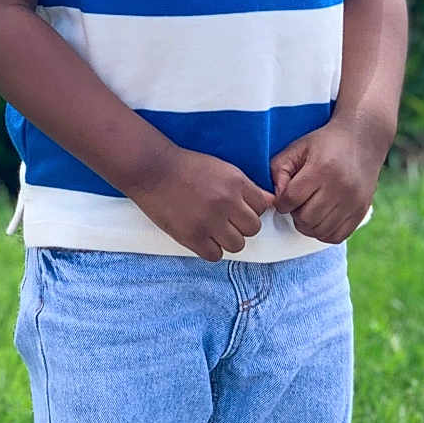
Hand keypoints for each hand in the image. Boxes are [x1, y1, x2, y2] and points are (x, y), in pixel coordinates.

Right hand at [126, 145, 275, 261]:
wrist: (152, 170)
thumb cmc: (185, 167)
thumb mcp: (221, 168)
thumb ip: (246, 187)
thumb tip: (270, 201)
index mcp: (235, 183)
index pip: (262, 207)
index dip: (251, 209)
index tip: (239, 209)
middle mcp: (226, 202)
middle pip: (253, 228)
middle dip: (241, 226)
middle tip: (226, 221)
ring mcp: (209, 221)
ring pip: (237, 245)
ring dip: (228, 240)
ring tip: (214, 230)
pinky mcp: (192, 236)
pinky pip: (215, 255)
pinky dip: (210, 249)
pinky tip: (202, 238)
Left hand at [269, 116, 388, 243]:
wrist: (362, 139)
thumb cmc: (325, 144)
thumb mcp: (297, 148)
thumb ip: (278, 170)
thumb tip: (276, 198)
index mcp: (322, 169)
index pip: (291, 198)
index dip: (282, 202)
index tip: (286, 197)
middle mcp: (340, 187)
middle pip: (305, 218)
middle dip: (295, 214)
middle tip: (299, 203)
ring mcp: (353, 201)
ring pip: (319, 230)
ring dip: (308, 224)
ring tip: (310, 209)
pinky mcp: (361, 211)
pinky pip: (336, 236)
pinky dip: (324, 232)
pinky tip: (322, 218)